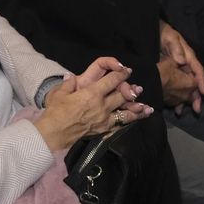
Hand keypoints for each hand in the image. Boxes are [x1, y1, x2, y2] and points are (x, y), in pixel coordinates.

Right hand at [34, 57, 154, 151]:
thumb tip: (71, 76)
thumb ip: (69, 84)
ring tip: (148, 108)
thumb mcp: (60, 93)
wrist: (55, 133)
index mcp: (92, 93)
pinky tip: (136, 120)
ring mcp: (105, 119)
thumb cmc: (56, 112)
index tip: (126, 71)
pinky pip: (120, 124)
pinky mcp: (104, 129)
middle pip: (123, 95)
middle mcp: (102, 106)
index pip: (111, 81)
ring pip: (126, 113)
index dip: (121, 74)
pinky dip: (130, 121)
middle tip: (139, 88)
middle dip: (132, 90)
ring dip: (138, 109)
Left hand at [157, 22, 203, 113]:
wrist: (152, 33)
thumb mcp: (170, 38)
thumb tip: (182, 61)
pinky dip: (174, 97)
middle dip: (196, 97)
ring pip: (184, 88)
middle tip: (197, 109)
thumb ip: (176, 48)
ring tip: (182, 112)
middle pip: (193, 83)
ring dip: (184, 100)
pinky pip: (175, 87)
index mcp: (189, 57)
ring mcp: (178, 71)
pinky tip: (172, 107)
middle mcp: (186, 66)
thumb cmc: (164, 34)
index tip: (203, 93)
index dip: (201, 82)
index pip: (198, 70)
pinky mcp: (169, 75)